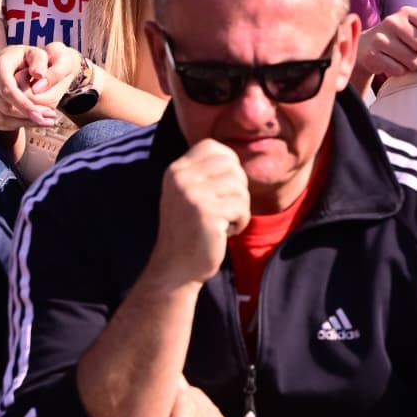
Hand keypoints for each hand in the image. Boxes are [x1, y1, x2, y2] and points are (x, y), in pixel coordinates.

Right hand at [0, 45, 69, 131]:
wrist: (6, 60)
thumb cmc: (26, 58)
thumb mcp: (36, 54)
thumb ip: (40, 62)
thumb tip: (39, 76)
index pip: (8, 91)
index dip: (25, 105)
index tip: (42, 116)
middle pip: (3, 107)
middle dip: (26, 117)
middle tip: (49, 121)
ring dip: (22, 124)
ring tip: (42, 122)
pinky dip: (12, 126)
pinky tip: (28, 122)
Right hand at [151, 139, 250, 287]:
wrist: (175, 269)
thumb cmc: (188, 230)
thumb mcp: (186, 194)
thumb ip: (203, 173)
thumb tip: (235, 158)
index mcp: (176, 170)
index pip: (212, 147)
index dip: (228, 163)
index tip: (225, 187)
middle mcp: (182, 178)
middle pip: (231, 166)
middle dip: (237, 187)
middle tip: (227, 208)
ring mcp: (193, 195)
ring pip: (239, 187)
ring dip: (240, 207)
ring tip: (225, 222)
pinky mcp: (207, 214)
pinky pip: (241, 207)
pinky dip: (241, 222)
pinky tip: (226, 233)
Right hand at [358, 7, 416, 79]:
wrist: (368, 45)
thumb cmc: (402, 41)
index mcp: (408, 12)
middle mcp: (393, 21)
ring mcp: (381, 37)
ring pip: (412, 60)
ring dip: (413, 65)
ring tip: (404, 59)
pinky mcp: (372, 53)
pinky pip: (398, 69)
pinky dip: (400, 71)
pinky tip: (394, 64)